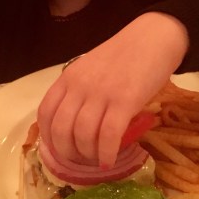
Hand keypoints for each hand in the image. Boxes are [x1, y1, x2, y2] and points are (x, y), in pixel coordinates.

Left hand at [37, 12, 188, 167]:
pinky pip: (108, 136)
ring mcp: (101, 94)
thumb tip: (76, 126)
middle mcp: (80, 86)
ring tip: (97, 159)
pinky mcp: (124, 101)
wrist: (152, 38)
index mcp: (69, 77)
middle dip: (67, 152)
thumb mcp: (91, 69)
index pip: (46, 113)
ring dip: (88, 155)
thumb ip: (80, 91)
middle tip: (79, 160)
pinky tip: (109, 160)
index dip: (48, 137)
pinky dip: (106, 154)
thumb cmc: (124, 55)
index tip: (59, 149)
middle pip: (61, 129)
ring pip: (82, 136)